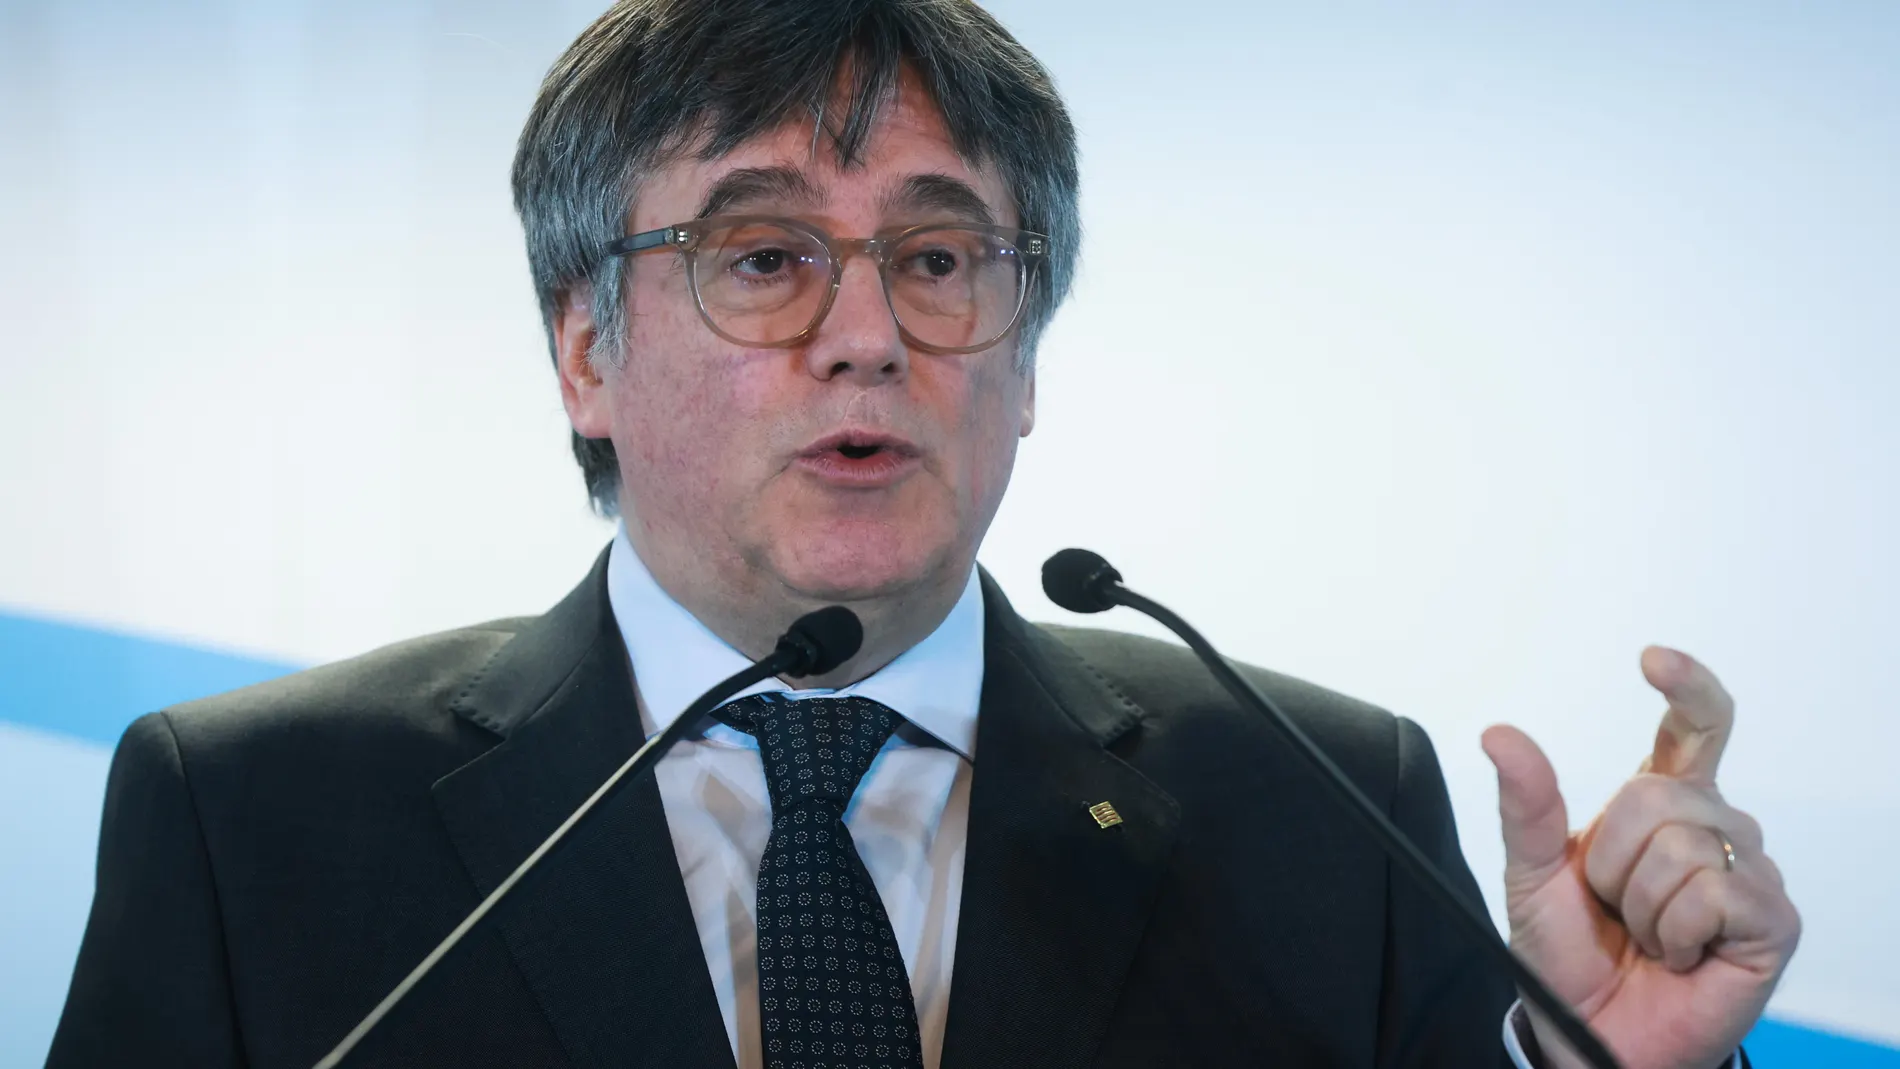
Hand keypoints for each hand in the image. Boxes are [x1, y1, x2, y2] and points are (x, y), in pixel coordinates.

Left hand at [1482, 647, 1800, 1068]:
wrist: (1591, 1030)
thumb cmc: (1570, 953)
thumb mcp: (1531, 872)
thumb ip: (1526, 802)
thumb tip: (1500, 733)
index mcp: (1662, 804)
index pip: (1694, 727)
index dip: (1686, 685)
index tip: (1653, 660)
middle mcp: (1712, 828)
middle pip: (1660, 794)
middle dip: (1612, 857)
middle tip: (1614, 906)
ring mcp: (1748, 873)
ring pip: (1684, 844)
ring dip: (1642, 901)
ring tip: (1649, 935)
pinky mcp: (1772, 921)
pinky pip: (1715, 893)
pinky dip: (1677, 930)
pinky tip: (1681, 955)